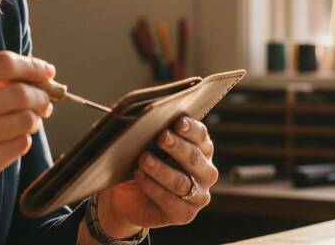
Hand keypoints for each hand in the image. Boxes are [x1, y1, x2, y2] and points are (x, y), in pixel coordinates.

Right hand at [0, 51, 54, 214]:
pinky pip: (21, 144)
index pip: (2, 64)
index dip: (31, 65)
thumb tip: (34, 74)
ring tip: (28, 122)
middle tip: (45, 103)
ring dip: (35, 120)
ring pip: (26, 120)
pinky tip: (11, 141)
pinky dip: (24, 140)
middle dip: (41, 96)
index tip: (46, 70)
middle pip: (20, 93)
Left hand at [97, 116, 217, 236]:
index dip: (191, 129)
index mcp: (202, 149)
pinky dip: (153, 187)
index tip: (178, 121)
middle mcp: (206, 173)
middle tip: (161, 137)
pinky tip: (140, 175)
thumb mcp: (149, 145)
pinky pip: (170, 201)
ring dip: (161, 169)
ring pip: (181, 182)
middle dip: (177, 147)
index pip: (201, 136)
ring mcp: (199, 196)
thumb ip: (155, 133)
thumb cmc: (143, 161)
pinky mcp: (185, 215)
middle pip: (194, 158)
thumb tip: (151, 120)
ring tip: (144, 158)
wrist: (128, 195)